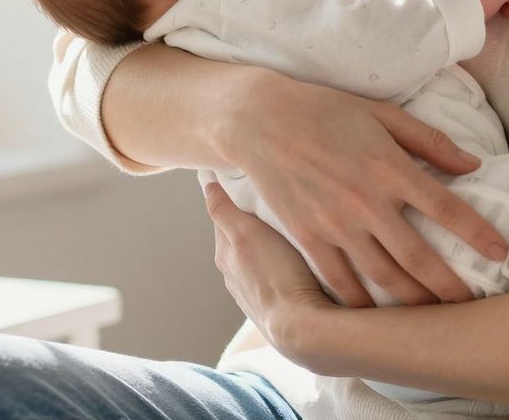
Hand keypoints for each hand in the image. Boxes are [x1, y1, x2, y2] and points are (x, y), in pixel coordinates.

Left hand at [202, 179, 335, 354]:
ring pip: (260, 259)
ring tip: (290, 232)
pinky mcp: (276, 306)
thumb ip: (224, 210)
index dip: (235, 197)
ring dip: (270, 246)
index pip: (224, 217)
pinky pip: (276, 278)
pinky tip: (298, 264)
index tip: (249, 180)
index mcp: (225, 254)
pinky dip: (282, 267)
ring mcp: (255, 294)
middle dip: (254, 222)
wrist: (302, 328)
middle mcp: (234, 276)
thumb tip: (206, 185)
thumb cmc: (277, 276)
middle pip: (242, 238)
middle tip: (276, 202)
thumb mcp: (247, 233)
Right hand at [230, 73, 508, 308]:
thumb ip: (430, 141)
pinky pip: (339, 280)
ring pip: (382, 275)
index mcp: (389, 167)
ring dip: (411, 301)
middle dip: (448, 286)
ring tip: (435, 319)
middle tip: (472, 306)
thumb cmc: (326, 111)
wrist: (260, 121)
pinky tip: (378, 318)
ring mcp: (334, 224)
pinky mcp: (307, 237)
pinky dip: (361, 303)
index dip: (476, 232)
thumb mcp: (383, 115)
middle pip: (417, 255)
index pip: (445, 206)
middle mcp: (366, 202)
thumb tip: (474, 163)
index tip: (501, 251)